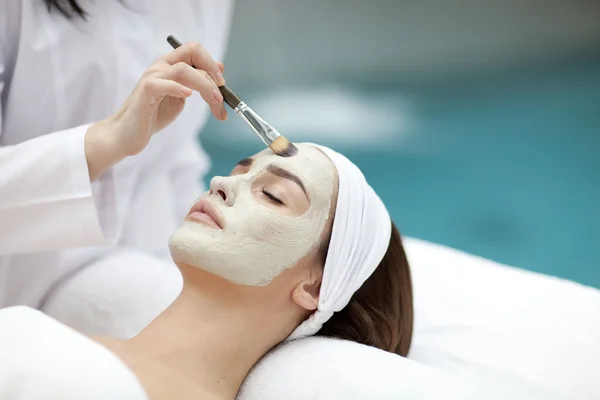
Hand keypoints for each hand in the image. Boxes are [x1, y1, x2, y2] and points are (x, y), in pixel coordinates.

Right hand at [85, 42, 226, 179]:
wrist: (129, 133)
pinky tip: (188, 96)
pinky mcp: (145, 92)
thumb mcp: (181, 97)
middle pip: (192, 52)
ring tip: (214, 101)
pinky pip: (162, 84)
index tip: (223, 83)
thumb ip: (197, 84)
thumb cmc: (154, 115)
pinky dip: (179, 88)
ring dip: (204, 85)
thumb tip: (219, 71)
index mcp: (170, 65)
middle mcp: (161, 66)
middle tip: (221, 96)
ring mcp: (152, 77)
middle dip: (212, 72)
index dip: (212, 63)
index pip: (195, 50)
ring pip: (183, 69)